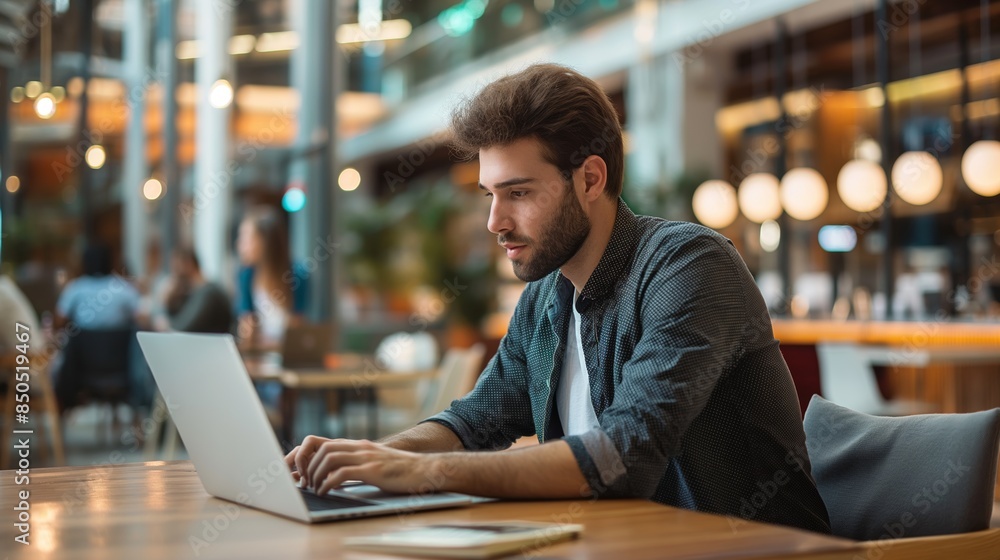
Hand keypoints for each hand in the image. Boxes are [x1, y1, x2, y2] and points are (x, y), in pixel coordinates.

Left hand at [284, 435, 438, 495]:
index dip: (304, 453)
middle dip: (307, 466)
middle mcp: (360, 447)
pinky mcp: (372, 470)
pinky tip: (327, 492)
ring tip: (315, 488)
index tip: (297, 469)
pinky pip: (342, 474)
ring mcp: (366, 457)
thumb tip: (335, 475)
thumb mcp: (375, 462)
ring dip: (316, 475)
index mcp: (358, 445)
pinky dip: (328, 484)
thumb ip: (357, 463)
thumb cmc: (400, 470)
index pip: (322, 442)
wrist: (424, 470)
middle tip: (305, 482)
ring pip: (329, 458)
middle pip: (322, 448)